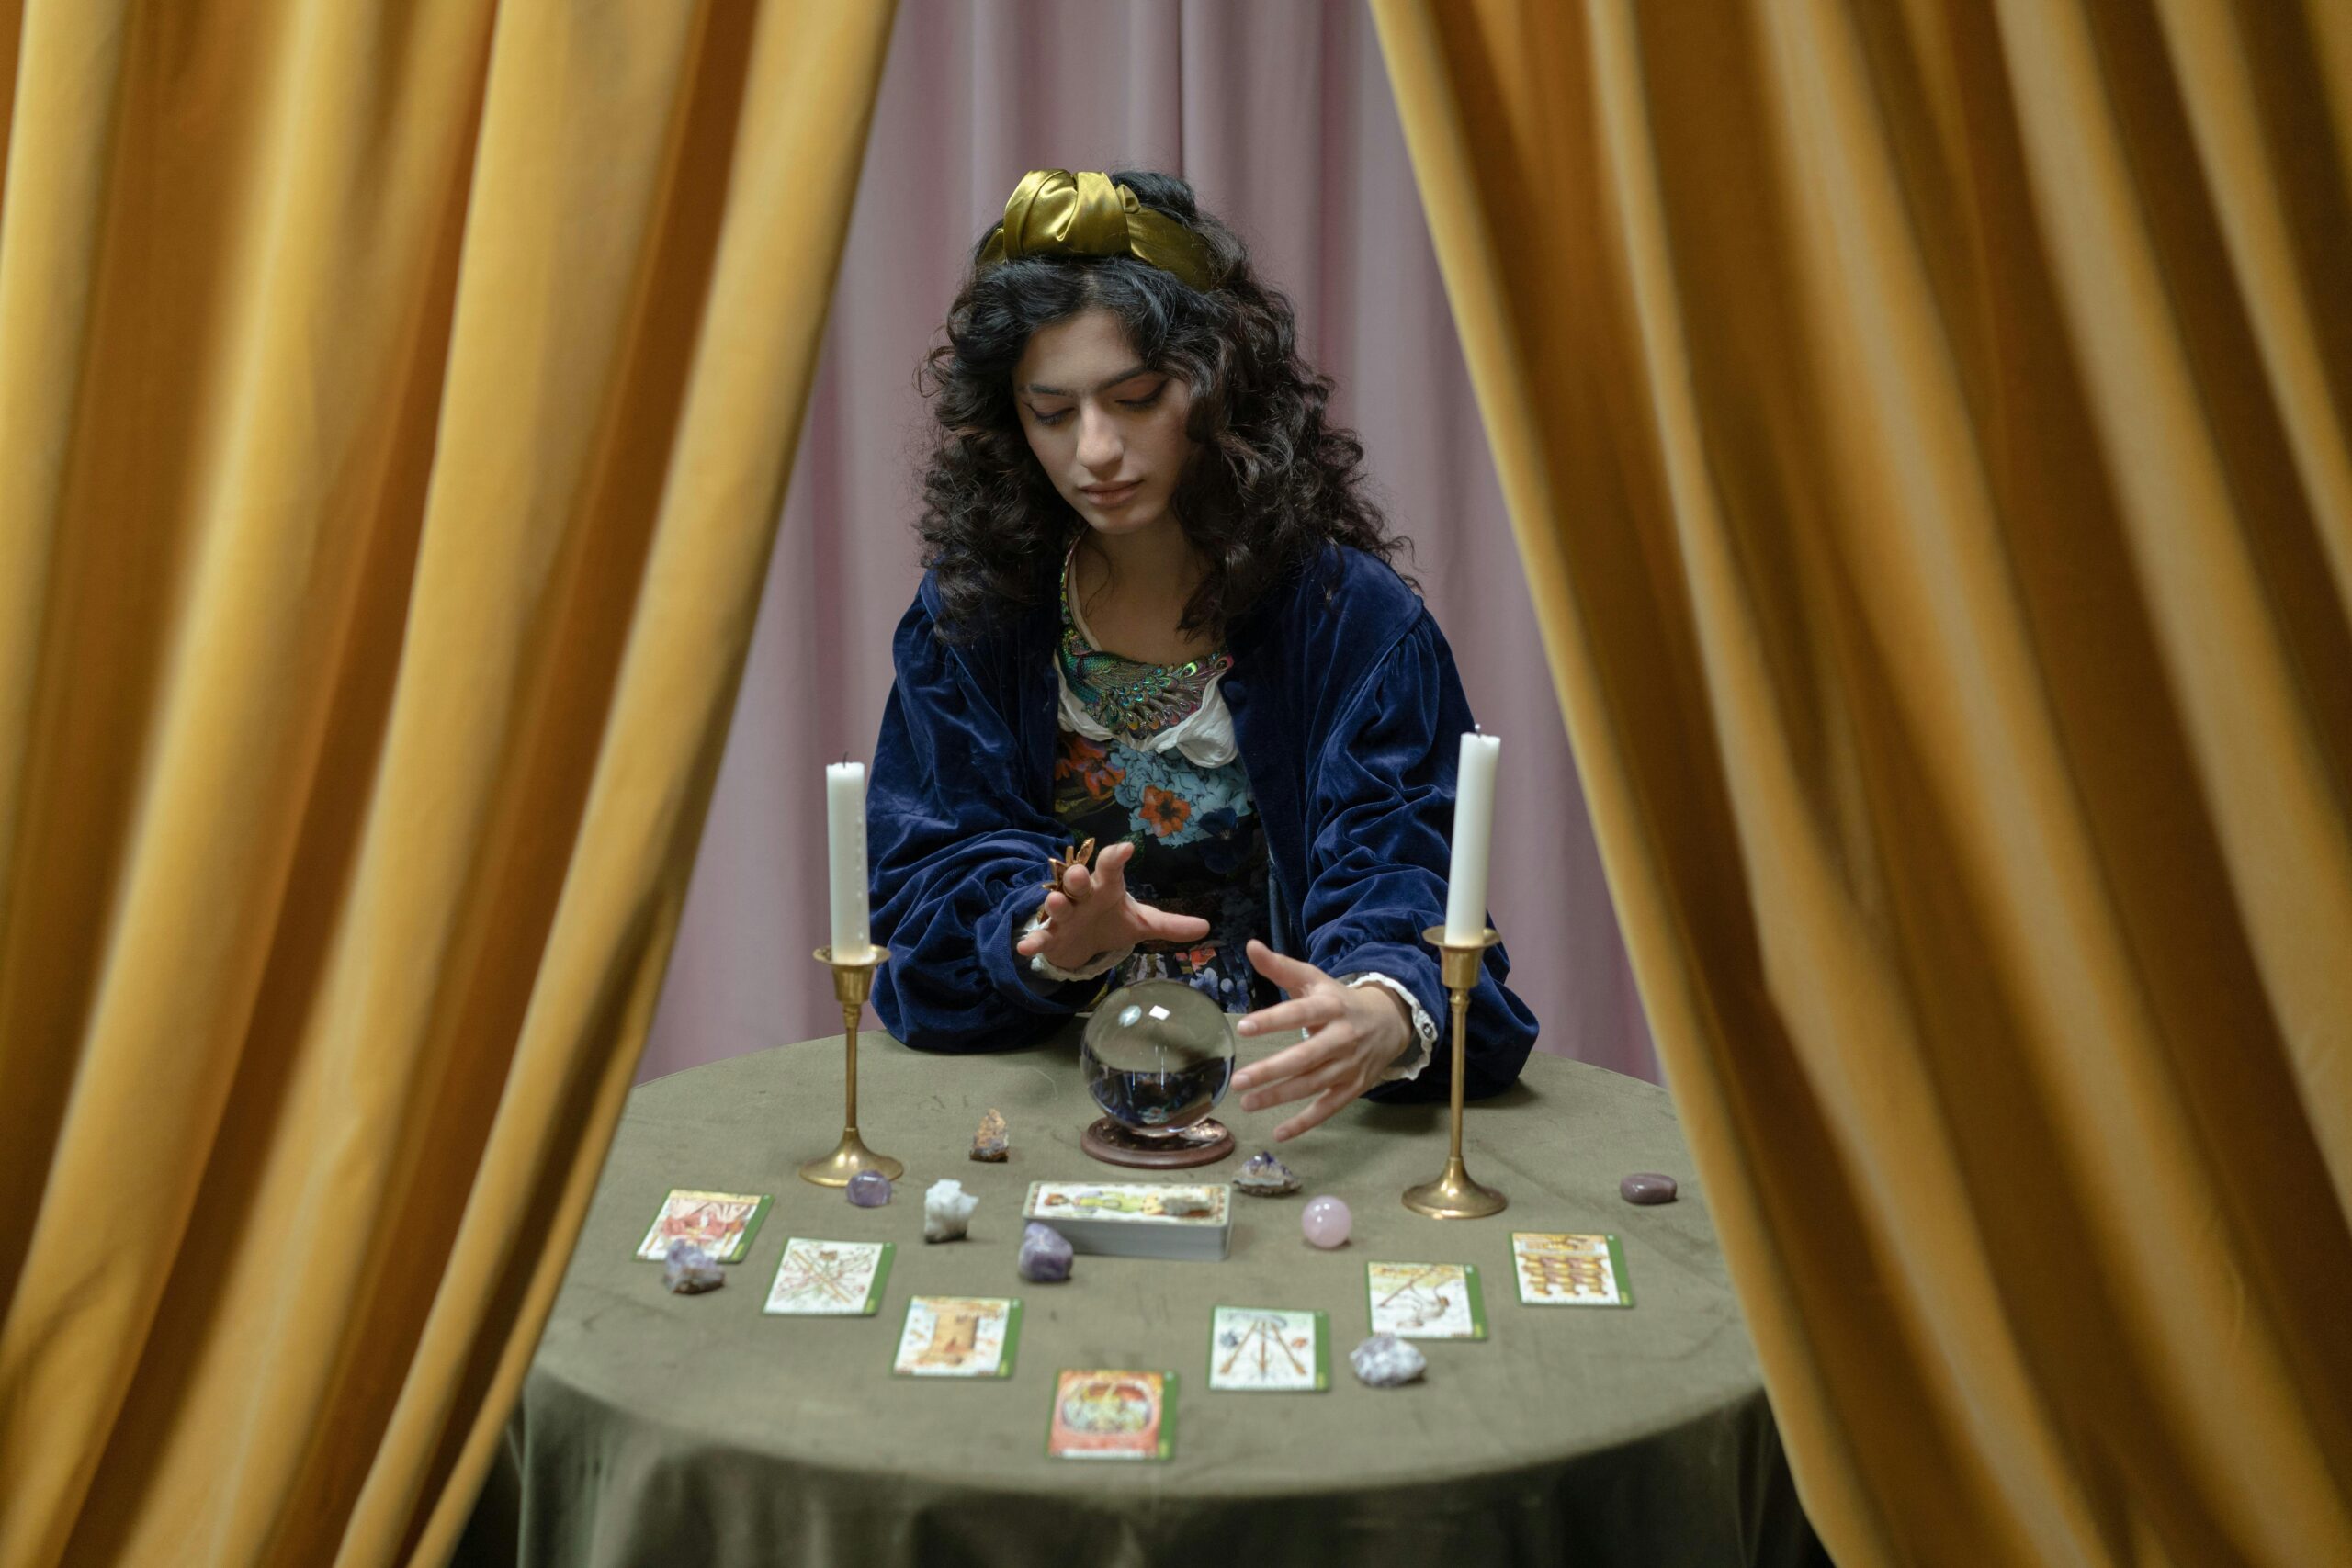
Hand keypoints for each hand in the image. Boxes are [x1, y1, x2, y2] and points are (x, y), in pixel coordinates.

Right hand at [1013, 840, 1208, 971]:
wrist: (1082, 943)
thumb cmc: (1110, 922)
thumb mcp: (1141, 924)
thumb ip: (1170, 925)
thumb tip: (1207, 927)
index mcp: (1106, 886)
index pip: (1110, 867)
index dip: (1116, 857)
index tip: (1126, 848)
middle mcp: (1082, 895)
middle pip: (1077, 880)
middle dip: (1077, 876)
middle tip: (1080, 873)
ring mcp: (1064, 914)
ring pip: (1057, 903)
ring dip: (1056, 902)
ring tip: (1057, 902)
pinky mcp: (1051, 934)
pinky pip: (1041, 936)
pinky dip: (1033, 941)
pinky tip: (1026, 948)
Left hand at [1229, 941, 1413, 1140]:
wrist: (1390, 1022)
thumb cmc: (1339, 999)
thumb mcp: (1314, 979)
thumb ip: (1280, 967)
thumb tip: (1250, 946)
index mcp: (1331, 1007)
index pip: (1299, 1014)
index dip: (1272, 1021)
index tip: (1243, 1027)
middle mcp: (1342, 1037)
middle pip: (1305, 1057)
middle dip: (1271, 1070)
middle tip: (1238, 1080)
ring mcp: (1349, 1065)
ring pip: (1312, 1084)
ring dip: (1280, 1095)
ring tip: (1247, 1102)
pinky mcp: (1352, 1087)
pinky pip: (1327, 1107)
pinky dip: (1305, 1122)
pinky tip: (1279, 1132)